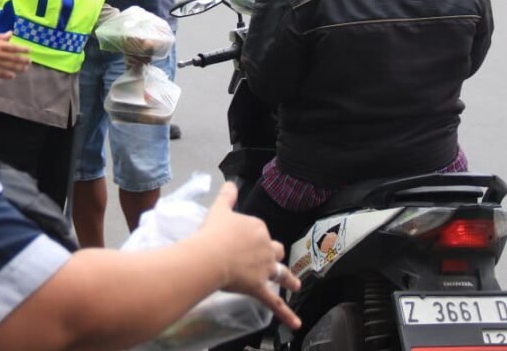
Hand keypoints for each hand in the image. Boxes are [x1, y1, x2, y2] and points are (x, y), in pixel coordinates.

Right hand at [0, 32, 30, 79]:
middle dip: (23, 60)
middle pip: (15, 59)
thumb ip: (0, 37)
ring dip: (19, 68)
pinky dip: (8, 75)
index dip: (23, 50)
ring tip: (25, 69)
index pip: (14, 48)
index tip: (29, 51)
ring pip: (10, 67)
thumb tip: (10, 34)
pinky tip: (12, 76)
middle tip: (29, 62)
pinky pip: (1, 74)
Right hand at [200, 183, 300, 329]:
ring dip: (289, 279)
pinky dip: (286, 314)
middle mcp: (266, 246)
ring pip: (281, 273)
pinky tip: (296, 324)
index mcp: (258, 227)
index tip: (240, 241)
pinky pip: (274, 302)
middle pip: (275, 250)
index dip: (252, 238)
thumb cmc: (213, 232)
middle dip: (273, 254)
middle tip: (268, 259)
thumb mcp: (219, 209)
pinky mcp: (260, 286)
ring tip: (295, 284)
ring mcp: (265, 268)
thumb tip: (231, 182)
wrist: (210, 255)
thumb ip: (228, 195)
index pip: (260, 231)